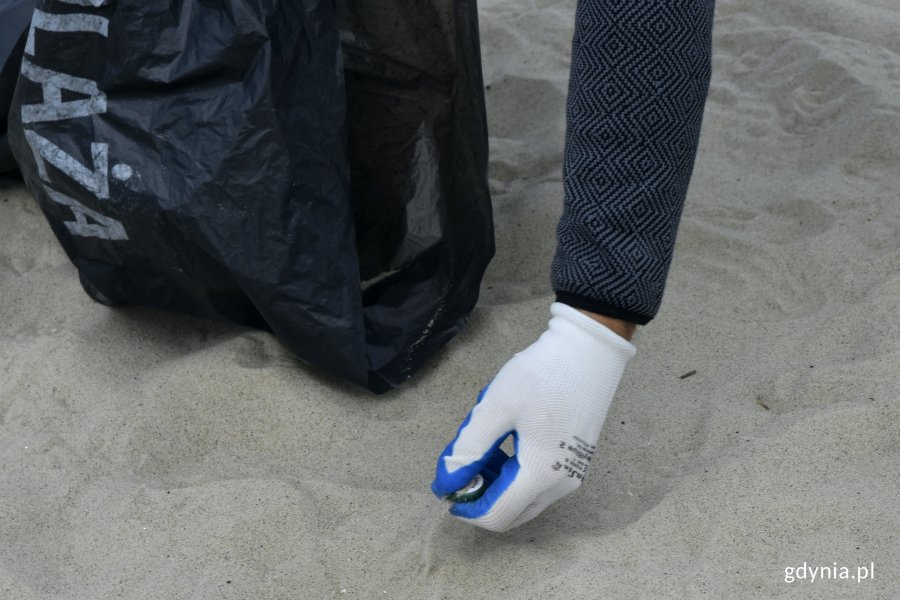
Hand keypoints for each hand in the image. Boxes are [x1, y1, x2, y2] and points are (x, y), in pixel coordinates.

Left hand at [431, 302, 635, 531]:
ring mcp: (573, 472)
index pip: (497, 516)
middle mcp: (562, 483)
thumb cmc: (541, 376)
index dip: (467, 508)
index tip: (447, 485)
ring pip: (526, 498)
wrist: (587, 350)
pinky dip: (516, 472)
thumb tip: (449, 481)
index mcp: (542, 474)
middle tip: (464, 463)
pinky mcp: (576, 460)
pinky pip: (540, 481)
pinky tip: (505, 442)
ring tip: (483, 446)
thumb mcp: (496, 409)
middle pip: (512, 512)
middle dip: (482, 495)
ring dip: (497, 482)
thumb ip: (468, 449)